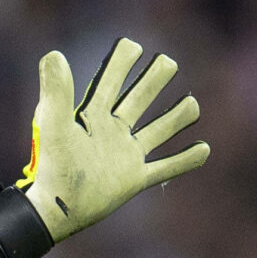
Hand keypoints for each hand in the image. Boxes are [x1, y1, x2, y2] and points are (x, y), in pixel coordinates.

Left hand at [20, 39, 209, 240]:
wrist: (54, 211)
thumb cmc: (51, 168)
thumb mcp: (54, 125)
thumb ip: (56, 91)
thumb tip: (54, 54)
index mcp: (93, 115)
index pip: (111, 79)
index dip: (122, 61)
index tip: (133, 46)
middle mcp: (112, 132)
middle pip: (140, 98)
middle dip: (154, 79)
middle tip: (168, 62)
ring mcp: (126, 155)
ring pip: (158, 130)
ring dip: (176, 117)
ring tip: (192, 104)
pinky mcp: (134, 180)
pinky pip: (166, 168)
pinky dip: (186, 160)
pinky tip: (205, 149)